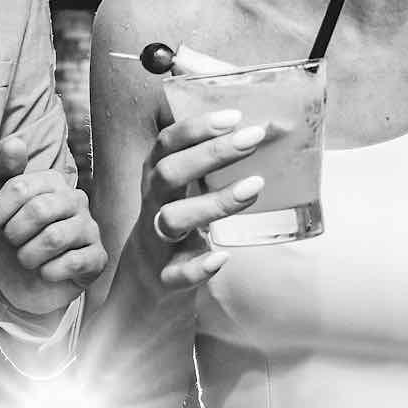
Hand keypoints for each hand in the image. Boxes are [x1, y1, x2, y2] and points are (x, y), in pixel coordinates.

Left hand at [0, 135, 106, 316]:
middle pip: (38, 210)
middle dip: (14, 234)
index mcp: (52, 182)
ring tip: (26, 260)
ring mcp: (90, 228)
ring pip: (54, 238)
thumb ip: (1, 172)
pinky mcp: (98, 258)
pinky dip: (49, 272)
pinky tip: (46, 273)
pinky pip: (74, 263)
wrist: (17, 285)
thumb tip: (15, 142)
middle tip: (12, 244)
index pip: (18, 188)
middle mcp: (76, 200)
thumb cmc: (6, 239)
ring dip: (29, 256)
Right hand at [136, 109, 266, 291]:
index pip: (166, 145)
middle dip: (210, 153)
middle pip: (168, 173)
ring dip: (214, 202)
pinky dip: (198, 267)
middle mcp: (152, 207)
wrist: (145, 291)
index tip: (233, 116)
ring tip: (254, 187)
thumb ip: (209, 169)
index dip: (195, 128)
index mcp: (156, 182)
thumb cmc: (175, 230)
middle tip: (252, 138)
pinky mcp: (165, 279)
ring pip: (172, 219)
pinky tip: (222, 256)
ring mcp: (156, 244)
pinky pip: (176, 274)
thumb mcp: (182, 194)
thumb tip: (262, 133)